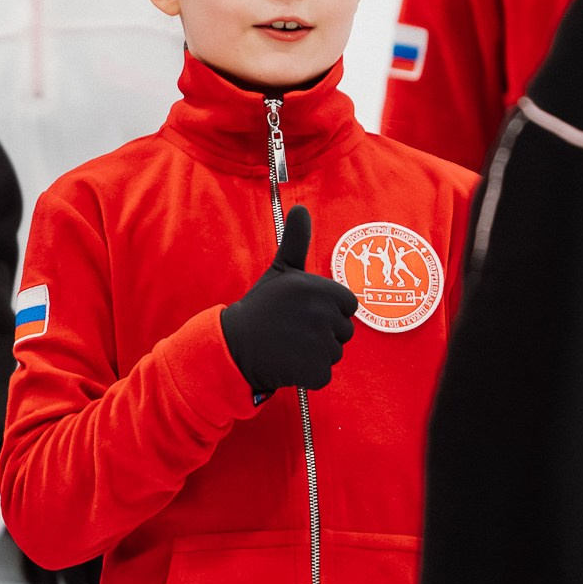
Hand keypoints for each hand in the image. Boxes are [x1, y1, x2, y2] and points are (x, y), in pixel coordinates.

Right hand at [218, 207, 357, 396]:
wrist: (234, 344)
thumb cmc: (261, 306)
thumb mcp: (280, 270)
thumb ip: (296, 241)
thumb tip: (300, 208)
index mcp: (320, 289)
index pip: (348, 305)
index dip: (329, 310)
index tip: (304, 312)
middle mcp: (323, 314)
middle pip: (345, 331)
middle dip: (324, 333)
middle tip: (294, 330)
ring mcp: (320, 344)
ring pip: (335, 353)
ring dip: (316, 354)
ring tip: (289, 346)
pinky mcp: (314, 370)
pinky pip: (324, 375)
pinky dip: (308, 374)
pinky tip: (288, 364)